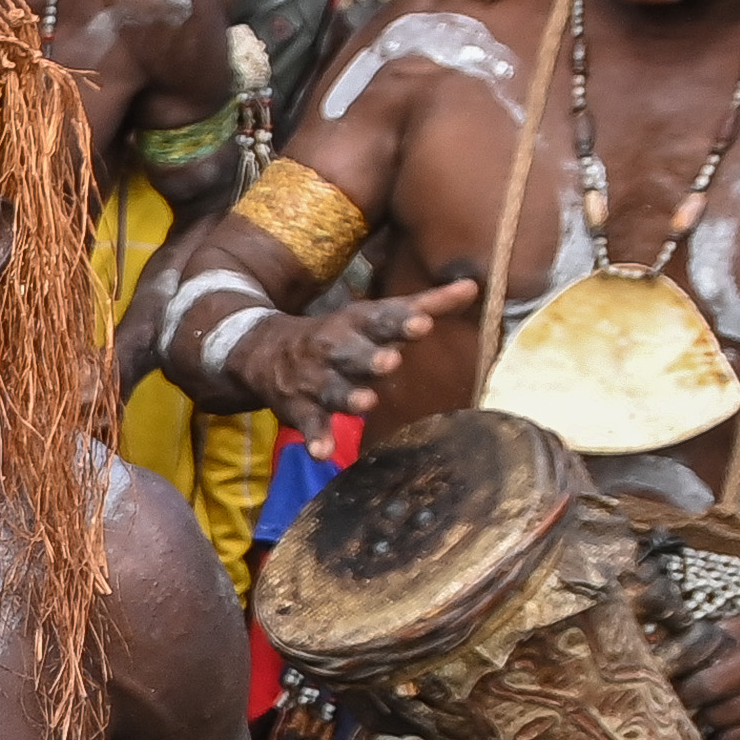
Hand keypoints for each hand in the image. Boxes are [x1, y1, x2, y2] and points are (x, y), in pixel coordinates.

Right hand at [224, 284, 464, 436]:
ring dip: (348, 396)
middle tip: (390, 361)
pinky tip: (322, 452)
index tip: (422, 323)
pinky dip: (315, 438)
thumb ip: (425, 305)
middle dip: (371, 358)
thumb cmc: (340, 335)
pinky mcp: (301, 409)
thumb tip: (474, 286)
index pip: (381, 320)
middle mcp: (336, 350)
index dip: (400, 322)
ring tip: (366, 402)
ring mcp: (317, 381)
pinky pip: (308, 424)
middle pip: (353, 354)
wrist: (266, 352)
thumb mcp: (374, 314)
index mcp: (357, 324)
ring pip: (333, 389)